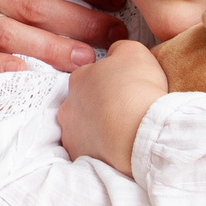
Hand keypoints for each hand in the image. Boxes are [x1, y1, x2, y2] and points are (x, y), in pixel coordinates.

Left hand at [57, 41, 167, 171]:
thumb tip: (116, 54)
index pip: (90, 77)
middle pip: (83, 104)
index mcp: (79, 78)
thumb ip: (120, 50)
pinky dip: (101, 150)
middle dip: (101, 108)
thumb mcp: (134, 53)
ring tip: (122, 134)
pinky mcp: (78, 155)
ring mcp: (70, 132)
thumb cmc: (137, 89)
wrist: (138, 132)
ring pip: (83, 129)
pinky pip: (88, 151)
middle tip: (124, 113)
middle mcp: (68, 104)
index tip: (125, 91)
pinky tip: (117, 150)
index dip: (110, 83)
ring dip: (99, 130)